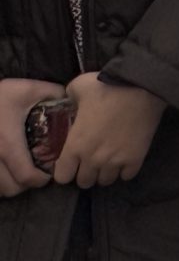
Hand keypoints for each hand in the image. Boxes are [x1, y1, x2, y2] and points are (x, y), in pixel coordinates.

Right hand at [0, 78, 65, 194]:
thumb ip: (54, 94)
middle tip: (35, 174)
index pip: (25, 176)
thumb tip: (74, 102)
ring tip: (19, 173)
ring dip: (9, 186)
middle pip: (11, 188)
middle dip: (26, 185)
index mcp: (8, 143)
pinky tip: (4, 172)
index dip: (40, 180)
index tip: (48, 174)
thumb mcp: (28, 89)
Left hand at [54, 73, 164, 189]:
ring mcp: (115, 162)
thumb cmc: (108, 87)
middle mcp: (92, 159)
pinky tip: (125, 158)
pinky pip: (127, 176)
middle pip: (84, 182)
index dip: (66, 170)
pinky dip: (125, 170)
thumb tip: (68, 99)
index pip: (62, 177)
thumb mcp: (79, 86)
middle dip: (86, 172)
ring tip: (109, 160)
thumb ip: (69, 96)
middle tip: (91, 159)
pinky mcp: (136, 159)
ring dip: (105, 172)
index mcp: (75, 146)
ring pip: (105, 181)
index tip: (72, 161)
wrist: (142, 87)